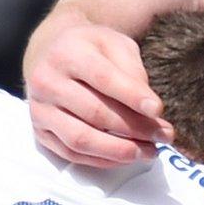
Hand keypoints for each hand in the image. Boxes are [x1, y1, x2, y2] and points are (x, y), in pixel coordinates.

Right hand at [22, 18, 171, 165]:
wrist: (54, 55)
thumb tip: (149, 110)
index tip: (158, 110)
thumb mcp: (115, 45)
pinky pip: (71, 153)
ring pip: (81, 139)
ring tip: (149, 151)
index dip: (132, 96)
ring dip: (120, 150)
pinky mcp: (39, 132)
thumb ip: (132, 70)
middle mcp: (46, 81)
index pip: (103, 78)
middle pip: (95, 113)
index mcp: (67, 53)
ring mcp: (39, 109)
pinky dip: (102, 160)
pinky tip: (127, 156)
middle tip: (164, 135)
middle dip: (135, 128)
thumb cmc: (92, 50)